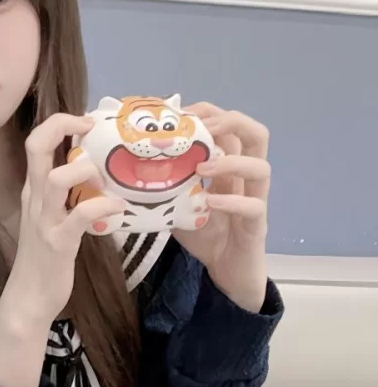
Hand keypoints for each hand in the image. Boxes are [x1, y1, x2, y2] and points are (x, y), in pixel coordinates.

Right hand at [7, 113, 123, 323]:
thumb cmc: (45, 256)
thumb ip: (66, 195)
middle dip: (63, 126)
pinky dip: (103, 206)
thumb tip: (94, 172)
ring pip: (56, 178)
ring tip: (105, 181)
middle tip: (90, 127)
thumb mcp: (50, 217)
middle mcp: (35, 199)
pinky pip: (81, 216)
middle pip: (37, 147)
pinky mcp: (59, 243)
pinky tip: (118, 208)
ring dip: (85, 170)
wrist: (29, 297)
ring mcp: (45, 220)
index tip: (86, 122)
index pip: (36, 142)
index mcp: (34, 190)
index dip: (59, 123)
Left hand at [173, 103, 270, 313]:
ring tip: (202, 168)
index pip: (231, 128)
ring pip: (261, 168)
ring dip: (230, 161)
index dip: (211, 113)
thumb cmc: (207, 236)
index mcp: (230, 169)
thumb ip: (164, 187)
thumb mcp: (179, 205)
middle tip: (203, 128)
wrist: (228, 273)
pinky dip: (231, 200)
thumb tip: (125, 171)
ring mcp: (255, 201)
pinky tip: (210, 202)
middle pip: (257, 136)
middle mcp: (246, 179)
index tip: (183, 113)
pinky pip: (253, 207)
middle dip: (231, 122)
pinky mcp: (256, 227)